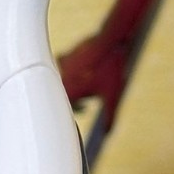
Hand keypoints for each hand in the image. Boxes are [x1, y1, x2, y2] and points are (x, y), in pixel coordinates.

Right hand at [57, 29, 138, 162]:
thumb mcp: (113, 96)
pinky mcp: (67, 54)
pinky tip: (84, 70)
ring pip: (62, 80)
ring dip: (71, 84)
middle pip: (60, 94)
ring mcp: (63, 65)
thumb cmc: (111, 68)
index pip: (63, 109)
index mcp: (71, 91)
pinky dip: (71, 70)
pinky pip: (64, 66)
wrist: (110, 41)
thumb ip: (109, 117)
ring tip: (87, 83)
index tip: (83, 110)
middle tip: (85, 101)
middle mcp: (63, 78)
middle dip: (73, 99)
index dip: (73, 112)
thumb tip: (106, 133)